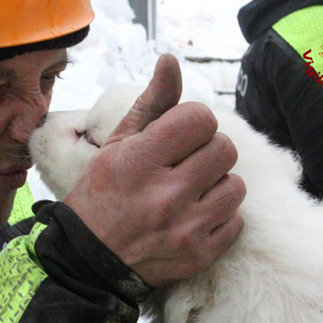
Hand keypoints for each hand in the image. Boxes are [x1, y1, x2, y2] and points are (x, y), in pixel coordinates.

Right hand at [63, 54, 245, 286]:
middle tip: (186, 164)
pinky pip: (235, 222)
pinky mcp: (198, 256)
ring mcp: (184, 228)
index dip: (193, 123)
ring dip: (218, 184)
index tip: (179, 136)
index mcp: (140, 161)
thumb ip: (151, 104)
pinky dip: (220, 218)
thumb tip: (171, 60)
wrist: (87, 261)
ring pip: (235, 186)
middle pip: (224, 149)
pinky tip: (194, 218)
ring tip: (192, 191)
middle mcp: (165, 195)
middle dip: (208, 151)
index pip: (201, 119)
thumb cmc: (100, 196)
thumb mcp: (116, 145)